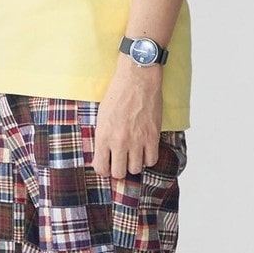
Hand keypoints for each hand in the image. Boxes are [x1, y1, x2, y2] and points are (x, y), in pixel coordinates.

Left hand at [91, 60, 161, 177]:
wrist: (137, 79)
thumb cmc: (118, 94)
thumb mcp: (101, 116)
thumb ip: (103, 136)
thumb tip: (104, 152)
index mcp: (103, 136)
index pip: (101, 168)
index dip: (104, 170)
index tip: (107, 165)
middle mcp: (119, 142)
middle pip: (119, 172)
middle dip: (119, 169)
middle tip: (121, 161)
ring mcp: (137, 140)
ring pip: (136, 169)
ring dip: (135, 164)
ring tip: (134, 155)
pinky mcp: (152, 136)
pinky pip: (152, 160)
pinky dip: (149, 158)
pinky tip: (145, 151)